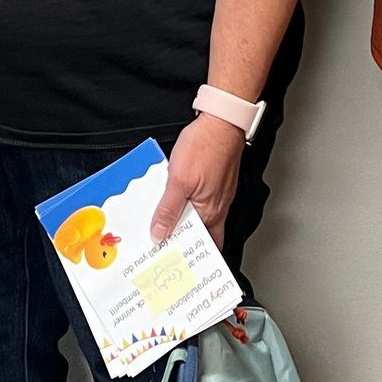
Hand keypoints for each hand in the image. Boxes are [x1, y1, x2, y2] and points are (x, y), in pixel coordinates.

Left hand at [151, 114, 246, 248]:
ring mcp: (218, 195)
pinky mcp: (215, 182)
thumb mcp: (178, 180)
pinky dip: (186, 205)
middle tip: (161, 243)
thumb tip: (160, 232)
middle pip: (199, 233)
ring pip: (198, 216)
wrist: (221, 121)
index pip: (202, 246)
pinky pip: (199, 201)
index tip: (169, 260)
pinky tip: (174, 199)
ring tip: (163, 222)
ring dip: (182, 220)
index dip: (186, 256)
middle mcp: (218, 207)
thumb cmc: (206, 146)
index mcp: (211, 212)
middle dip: (181, 239)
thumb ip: (168, 209)